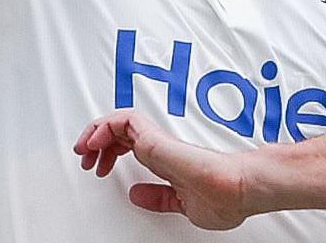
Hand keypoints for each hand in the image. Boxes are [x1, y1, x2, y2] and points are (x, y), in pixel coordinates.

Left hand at [73, 110, 253, 229]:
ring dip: (95, 132)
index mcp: (165, 159)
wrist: (242, 190)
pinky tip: (96, 141)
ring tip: (84, 148)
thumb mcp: (181, 204)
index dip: (108, 152)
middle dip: (95, 141)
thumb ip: (158, 197)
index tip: (96, 166)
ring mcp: (158, 141)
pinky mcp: (157, 140)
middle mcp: (160, 146)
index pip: (129, 143)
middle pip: (118, 131)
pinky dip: (105, 126)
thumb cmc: (226, 197)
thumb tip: (136, 194)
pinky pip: (124, 120)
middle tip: (84, 156)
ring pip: (117, 122)